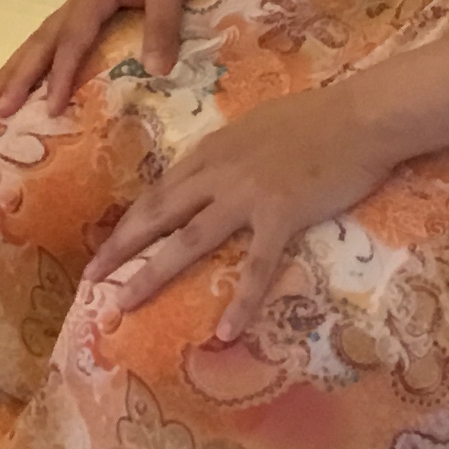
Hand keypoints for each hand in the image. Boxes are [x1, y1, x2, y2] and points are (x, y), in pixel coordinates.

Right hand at [0, 0, 218, 119]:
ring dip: (21, 65)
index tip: (49, 108)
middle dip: (18, 74)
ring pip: (45, 35)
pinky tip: (39, 69)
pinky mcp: (99, 1)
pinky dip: (44, 55)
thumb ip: (162, 27)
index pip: (71, 40)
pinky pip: (62, 33)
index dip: (59, 75)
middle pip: (43, 39)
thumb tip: (154, 71)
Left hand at [80, 86, 398, 342]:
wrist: (360, 116)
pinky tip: (226, 331)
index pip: (160, 191)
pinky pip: (255, 266)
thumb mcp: (258, 126)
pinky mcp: (281, 215)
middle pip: (158, 214)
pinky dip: (240, 301)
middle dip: (120, 247)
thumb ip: (230, 152)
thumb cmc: (318, 118)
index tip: (105, 244)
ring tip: (122, 304)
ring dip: (151, 274)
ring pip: (188, 240)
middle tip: (88, 276)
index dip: (130, 220)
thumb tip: (214, 171)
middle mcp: (219, 173)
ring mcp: (247, 195)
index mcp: (213, 151)